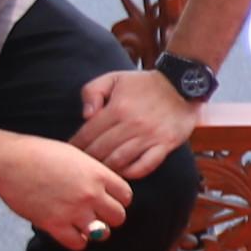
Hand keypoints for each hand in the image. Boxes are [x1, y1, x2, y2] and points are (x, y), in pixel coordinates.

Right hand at [0, 134, 132, 249]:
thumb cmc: (39, 153)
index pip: (126, 196)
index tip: (108, 200)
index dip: (118, 200)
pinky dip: (76, 241)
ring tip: (84, 224)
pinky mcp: (55, 224)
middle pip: (118, 217)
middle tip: (97, 214)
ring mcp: (74, 211)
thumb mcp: (75, 155)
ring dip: (94, 231)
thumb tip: (103, 187)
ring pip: (102, 233)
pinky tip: (69, 231)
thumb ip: (92, 173)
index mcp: (97, 174)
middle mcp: (90, 194)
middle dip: (109, 217)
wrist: (9, 162)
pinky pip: (78, 244)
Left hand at [73, 67, 199, 177]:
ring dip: (106, 169)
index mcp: (117, 108)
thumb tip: (85, 116)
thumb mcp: (114, 78)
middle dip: (87, 160)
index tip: (70, 152)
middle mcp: (132, 124)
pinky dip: (131, 173)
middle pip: (101, 151)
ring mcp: (150, 136)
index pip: (87, 134)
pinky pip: (145, 166)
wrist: (181, 83)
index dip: (75, 146)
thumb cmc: (144, 83)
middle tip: (81, 165)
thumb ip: (92, 92)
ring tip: (99, 172)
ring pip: (120, 161)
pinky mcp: (166, 144)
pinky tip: (124, 173)